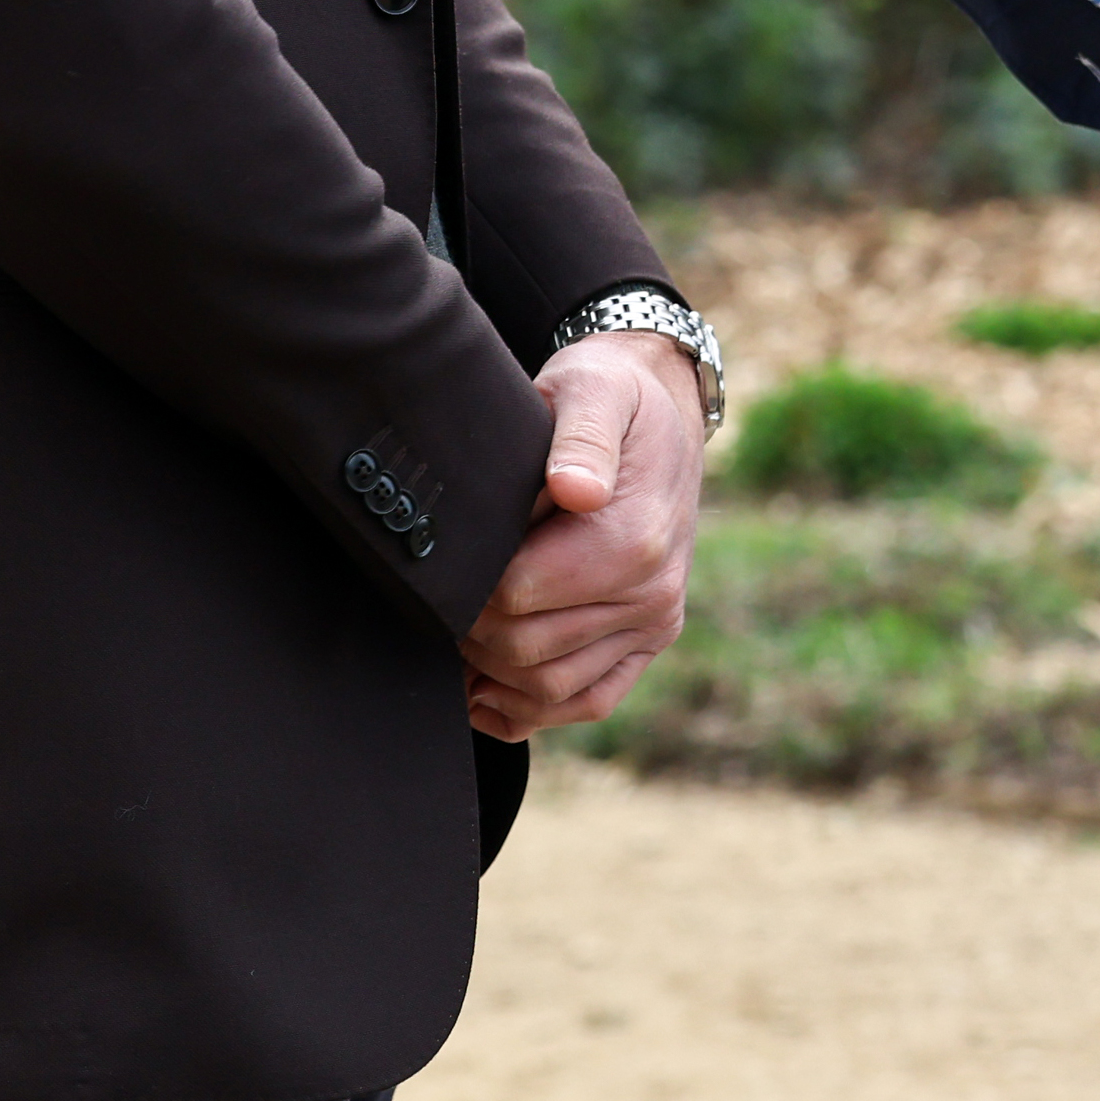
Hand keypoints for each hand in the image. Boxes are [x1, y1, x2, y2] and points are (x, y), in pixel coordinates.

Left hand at [461, 329, 707, 737]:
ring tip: (455, 641)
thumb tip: (575, 489)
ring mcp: (656, 621)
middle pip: (525, 650)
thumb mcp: (592, 391)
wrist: (660, 404)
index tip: (442, 563)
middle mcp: (653, 593)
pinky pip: (589, 701)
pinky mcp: (652, 637)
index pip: (516, 600)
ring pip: (551, 689)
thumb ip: (580, 437)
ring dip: (492, 676)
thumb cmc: (609, 395)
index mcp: (635, 541)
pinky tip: (486, 689)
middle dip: (470, 633)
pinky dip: (531, 708)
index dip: (464, 591)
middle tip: (439, 597)